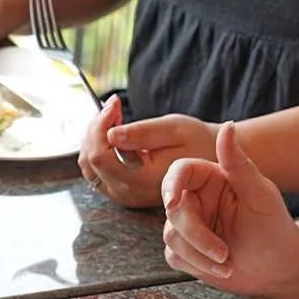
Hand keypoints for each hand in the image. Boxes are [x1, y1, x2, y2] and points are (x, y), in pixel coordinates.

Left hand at [78, 96, 217, 207]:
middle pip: (90, 160)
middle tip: (115, 107)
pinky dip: (99, 147)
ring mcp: (122, 194)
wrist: (209, 161)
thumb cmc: (197, 142)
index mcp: (141, 179)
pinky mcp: (121, 190)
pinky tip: (115, 132)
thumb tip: (111, 134)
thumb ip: (142, 134)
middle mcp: (127, 192)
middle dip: (96, 128)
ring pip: (89, 166)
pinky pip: (97, 170)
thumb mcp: (174, 130)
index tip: (115, 103)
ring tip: (115, 117)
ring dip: (95, 137)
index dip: (99, 126)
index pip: (100, 156)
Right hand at [160, 122, 298, 295]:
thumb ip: (239, 163)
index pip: (180, 172)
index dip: (171, 186)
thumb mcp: (260, 195)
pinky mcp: (184, 250)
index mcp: (212, 178)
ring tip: (227, 261)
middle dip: (195, 235)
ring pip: (172, 236)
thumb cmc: (275, 229)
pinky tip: (221, 267)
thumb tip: (227, 126)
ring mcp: (187, 225)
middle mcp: (196, 199)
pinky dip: (197, 266)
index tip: (174, 204)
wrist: (279, 269)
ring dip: (199, 254)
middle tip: (222, 252)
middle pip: (173, 209)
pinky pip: (174, 256)